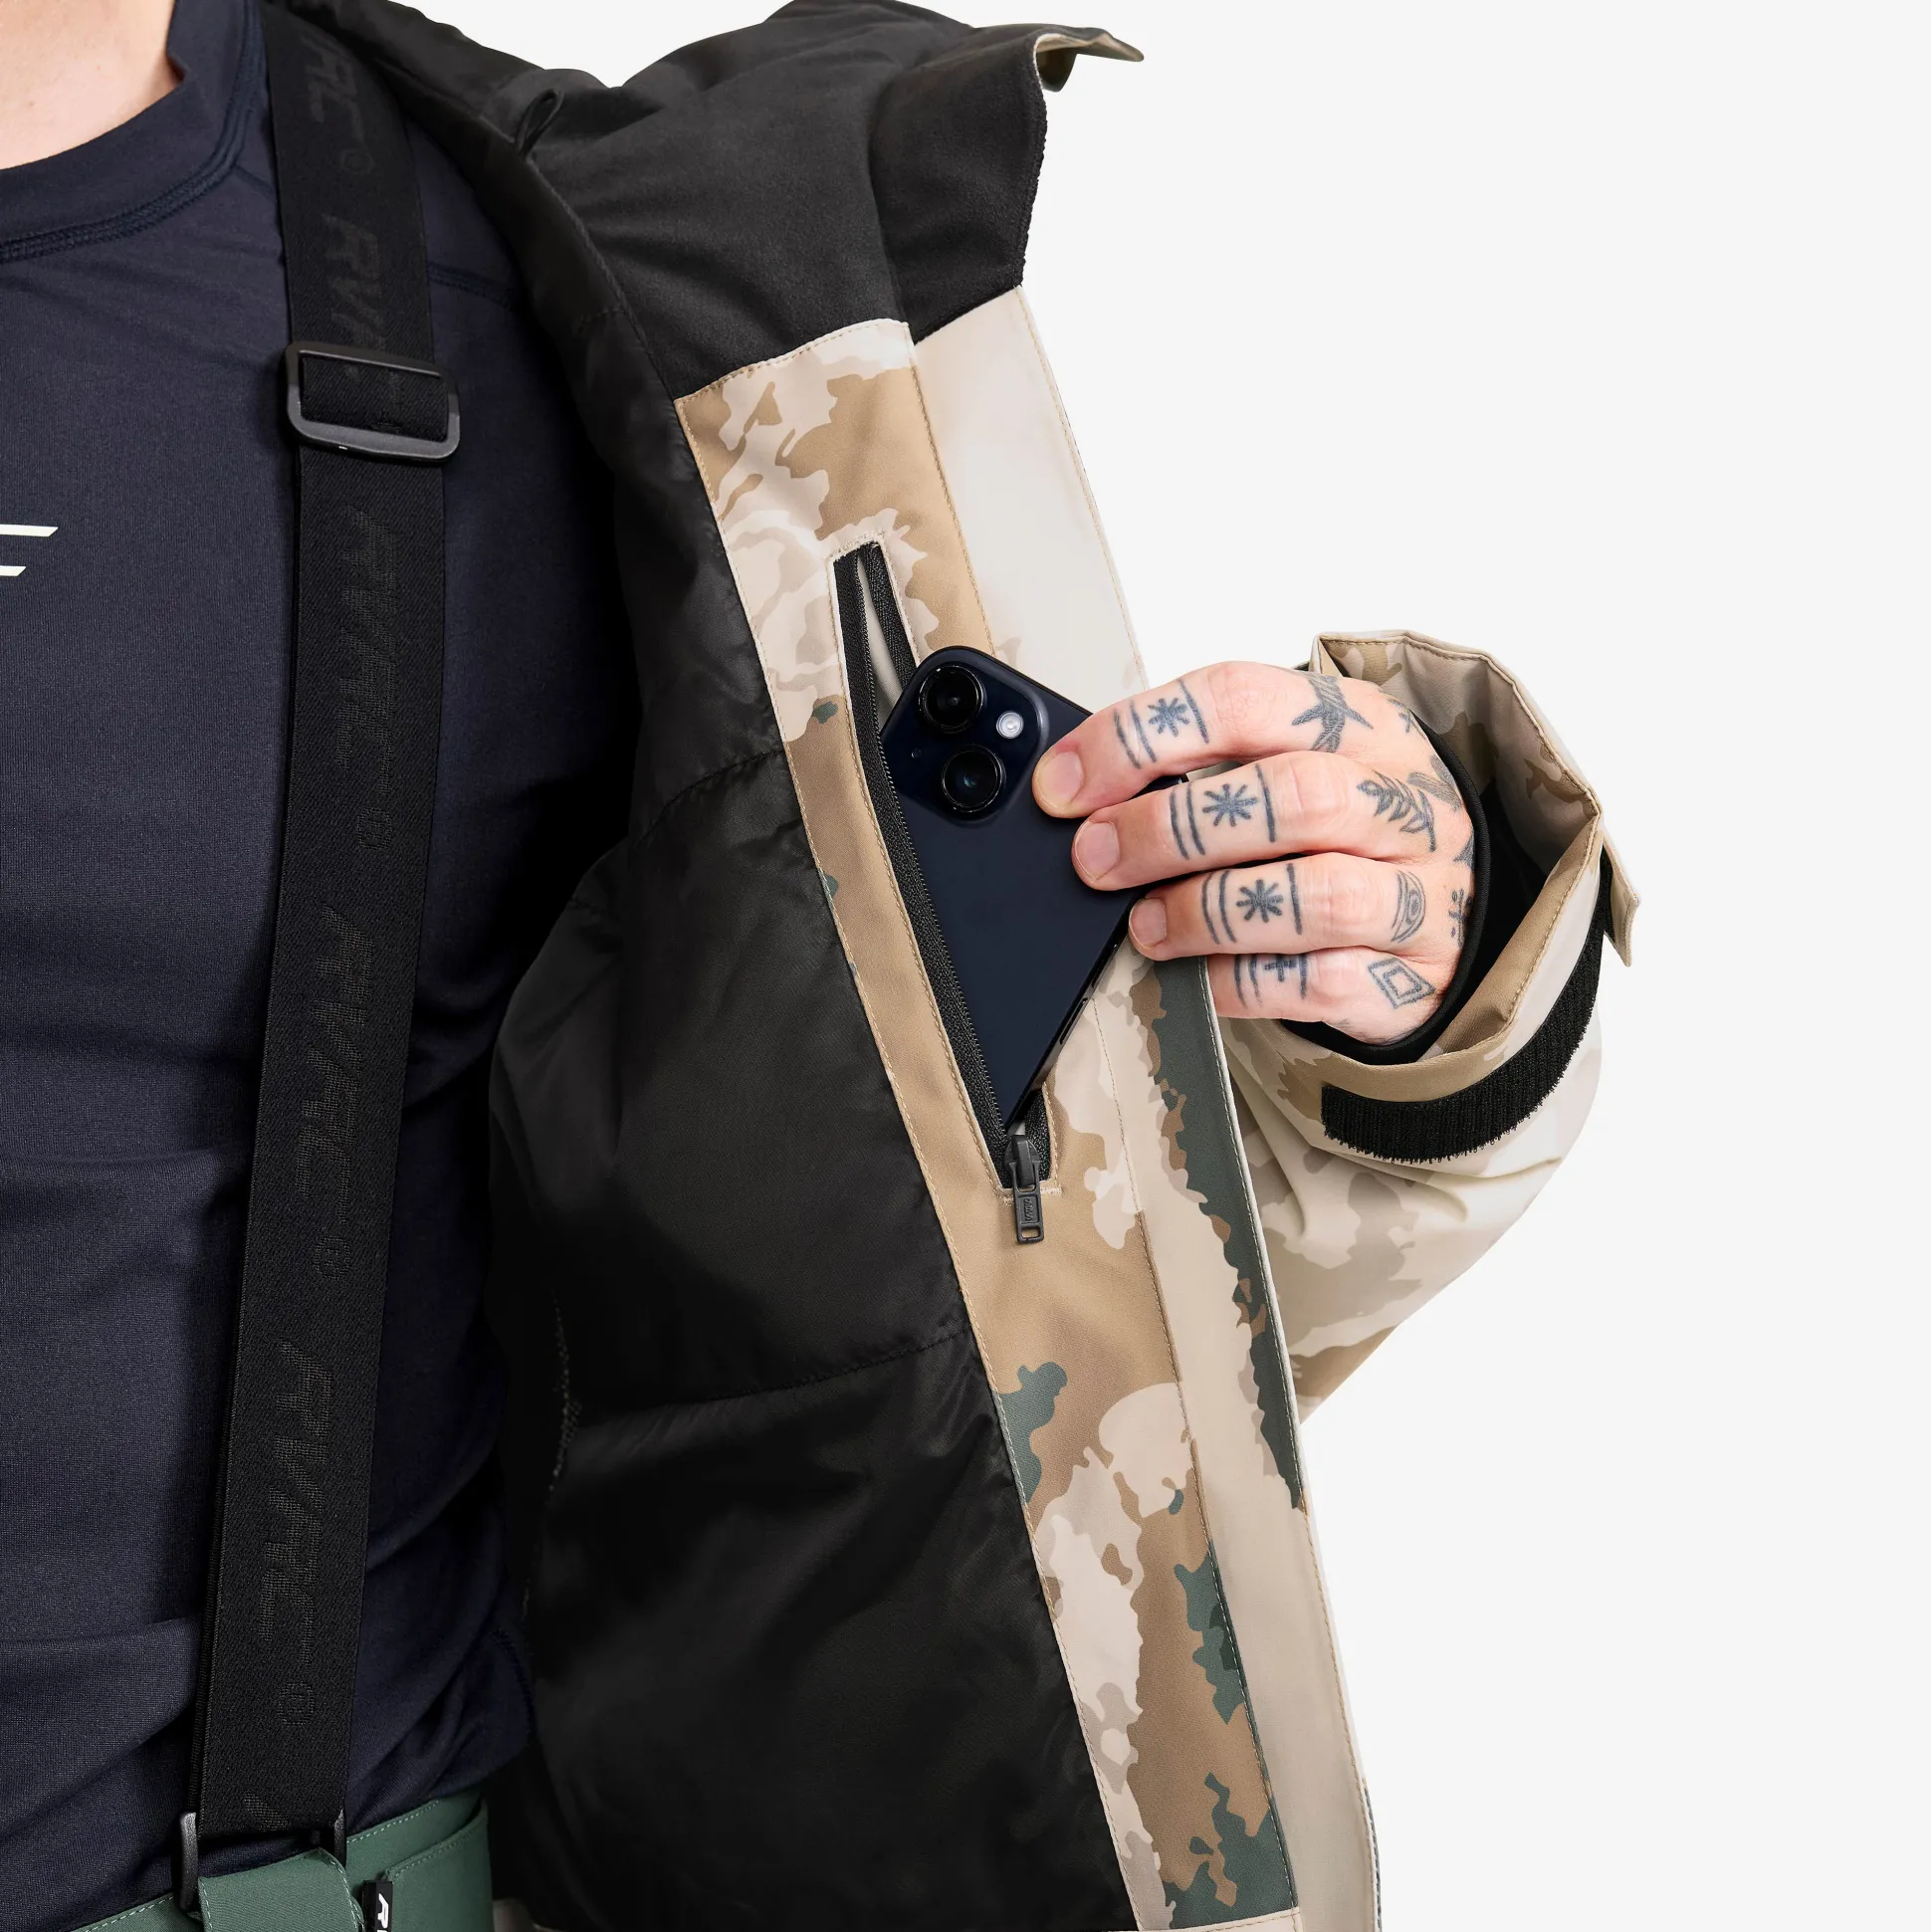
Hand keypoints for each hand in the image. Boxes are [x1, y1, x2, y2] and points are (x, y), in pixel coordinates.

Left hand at [1032, 662, 1473, 1041]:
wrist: (1451, 914)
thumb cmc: (1343, 833)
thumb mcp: (1288, 767)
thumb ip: (1201, 772)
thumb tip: (1081, 799)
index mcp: (1357, 723)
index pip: (1240, 699)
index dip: (1138, 740)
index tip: (1066, 785)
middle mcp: (1400, 799)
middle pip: (1288, 796)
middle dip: (1169, 829)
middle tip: (1096, 860)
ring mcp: (1418, 891)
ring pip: (1316, 895)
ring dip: (1206, 911)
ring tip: (1146, 926)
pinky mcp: (1411, 975)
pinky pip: (1319, 982)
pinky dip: (1240, 980)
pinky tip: (1198, 975)